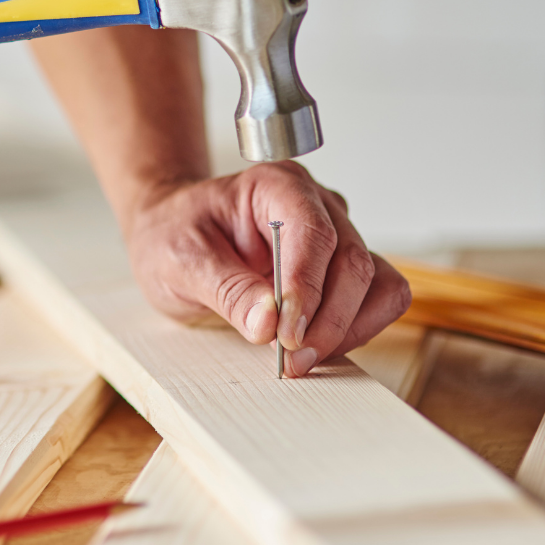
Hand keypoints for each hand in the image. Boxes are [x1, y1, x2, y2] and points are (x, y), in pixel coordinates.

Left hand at [124, 162, 410, 376]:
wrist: (168, 235)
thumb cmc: (171, 235)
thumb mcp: (179, 261)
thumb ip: (226, 289)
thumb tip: (268, 321)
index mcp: (275, 186)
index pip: (313, 233)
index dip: (307, 287)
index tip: (286, 333)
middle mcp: (314, 204)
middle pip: (352, 261)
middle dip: (327, 319)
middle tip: (291, 358)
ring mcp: (334, 235)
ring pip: (375, 282)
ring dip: (348, 327)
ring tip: (302, 355)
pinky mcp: (339, 269)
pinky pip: (376, 297)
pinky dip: (357, 327)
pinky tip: (318, 345)